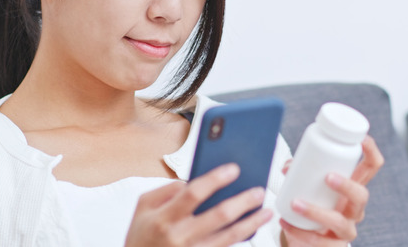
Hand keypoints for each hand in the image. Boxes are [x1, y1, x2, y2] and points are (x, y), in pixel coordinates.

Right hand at [124, 163, 273, 246]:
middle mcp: (179, 236)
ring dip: (251, 223)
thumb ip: (166, 190)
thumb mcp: (143, 207)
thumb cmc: (141, 235)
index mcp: (164, 217)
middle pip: (218, 215)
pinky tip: (253, 227)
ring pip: (229, 237)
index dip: (215, 179)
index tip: (233, 169)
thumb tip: (193, 180)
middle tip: (259, 190)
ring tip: (266, 211)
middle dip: (242, 201)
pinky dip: (242, 238)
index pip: (193, 193)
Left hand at [280, 135, 384, 245]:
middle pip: (362, 196)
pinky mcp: (333, 246)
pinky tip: (285, 222)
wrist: (308, 239)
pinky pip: (319, 241)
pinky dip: (299, 231)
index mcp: (352, 188)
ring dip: (316, 211)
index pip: (370, 169)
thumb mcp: (310, 186)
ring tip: (295, 203)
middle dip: (347, 186)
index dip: (371, 153)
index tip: (362, 139)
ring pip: (340, 222)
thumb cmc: (313, 204)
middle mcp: (354, 209)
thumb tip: (289, 167)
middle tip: (328, 177)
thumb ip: (299, 172)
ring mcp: (346, 229)